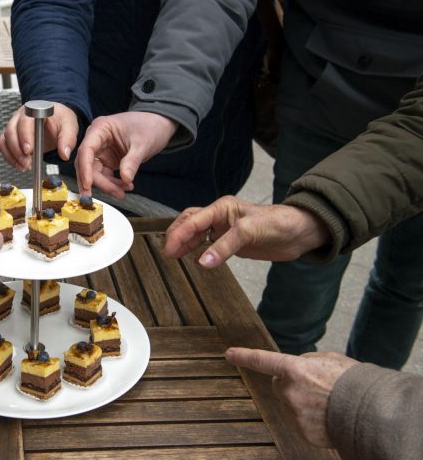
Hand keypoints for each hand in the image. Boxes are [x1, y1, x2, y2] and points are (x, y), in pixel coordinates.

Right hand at [0, 102, 77, 170]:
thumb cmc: (60, 120)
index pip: (24, 121)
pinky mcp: (11, 136)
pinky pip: (3, 146)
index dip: (24, 136)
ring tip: (24, 166)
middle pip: (10, 131)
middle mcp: (20, 116)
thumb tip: (64, 154)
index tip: (29, 150)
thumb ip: (68, 139)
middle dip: (17, 150)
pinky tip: (20, 165)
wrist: (56, 121)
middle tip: (27, 163)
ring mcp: (14, 125)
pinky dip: (9, 157)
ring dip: (12, 156)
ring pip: (4, 140)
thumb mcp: (69, 126)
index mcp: (34, 110)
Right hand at [75, 111, 177, 198]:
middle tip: (111, 194)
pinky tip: (126, 186)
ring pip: (95, 172)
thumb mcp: (142, 144)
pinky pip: (104, 175)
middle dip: (97, 182)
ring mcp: (101, 150)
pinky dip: (113, 183)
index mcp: (100, 128)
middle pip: (87, 164)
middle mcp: (96, 139)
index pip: (86, 150)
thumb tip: (125, 180)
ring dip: (107, 185)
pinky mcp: (107, 159)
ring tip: (123, 192)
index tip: (87, 186)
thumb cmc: (150, 127)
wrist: (159, 124)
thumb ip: (132, 162)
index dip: (85, 169)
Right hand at [163, 196, 330, 267]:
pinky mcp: (232, 242)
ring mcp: (225, 229)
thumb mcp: (250, 232)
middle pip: (190, 223)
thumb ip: (225, 247)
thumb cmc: (279, 223)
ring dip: (185, 243)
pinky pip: (208, 244)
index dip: (179, 235)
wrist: (301, 232)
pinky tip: (193, 258)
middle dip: (177, 236)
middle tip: (168, 253)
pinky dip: (197, 251)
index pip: (193, 220)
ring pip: (196, 233)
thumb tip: (203, 262)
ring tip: (174, 256)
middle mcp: (220, 217)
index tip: (169, 251)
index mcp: (222, 208)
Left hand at [226, 347, 357, 447]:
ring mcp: (295, 413)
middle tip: (317, 386)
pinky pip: (302, 422)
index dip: (244, 356)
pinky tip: (329, 416)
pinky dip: (312, 420)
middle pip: (280, 385)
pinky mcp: (303, 431)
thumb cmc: (352, 381)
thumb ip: (306, 362)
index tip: (229, 354)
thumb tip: (296, 368)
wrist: (372, 410)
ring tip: (329, 401)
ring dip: (305, 403)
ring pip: (292, 405)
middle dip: (291, 385)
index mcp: (294, 369)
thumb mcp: (328, 359)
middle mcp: (290, 391)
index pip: (263, 361)